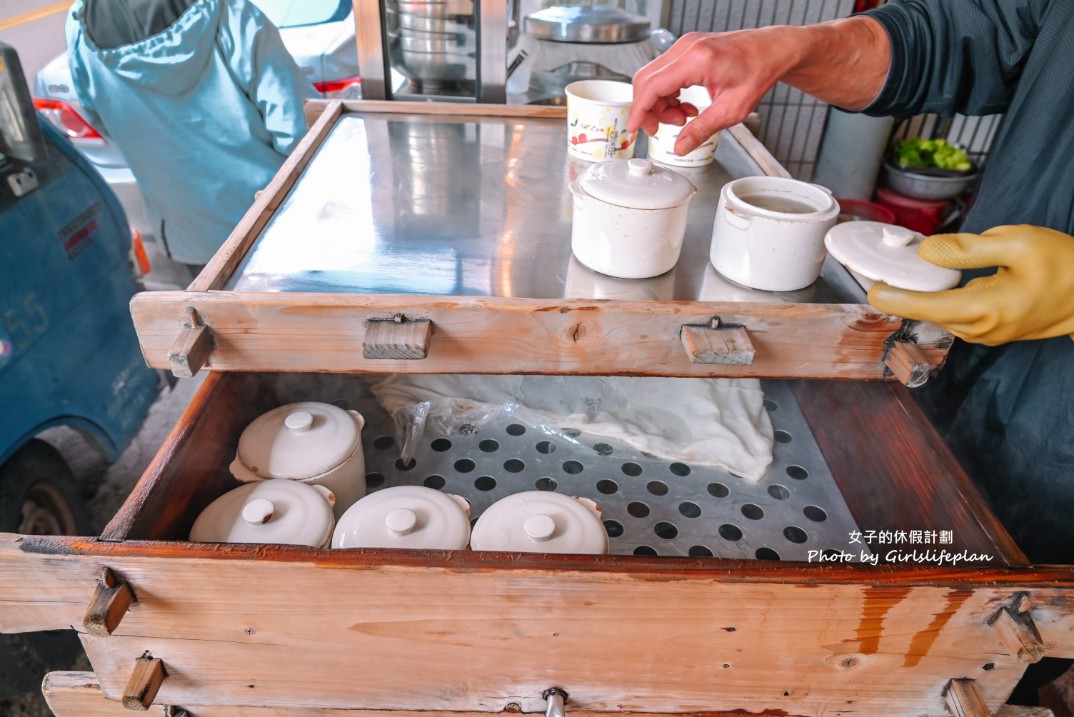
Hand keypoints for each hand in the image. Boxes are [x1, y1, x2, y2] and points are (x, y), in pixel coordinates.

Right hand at [628, 29, 790, 155]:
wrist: (773, 50)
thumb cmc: (758, 72)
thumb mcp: (731, 110)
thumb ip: (701, 130)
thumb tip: (680, 147)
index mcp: (697, 60)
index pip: (652, 85)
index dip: (640, 110)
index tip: (635, 128)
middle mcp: (686, 48)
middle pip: (646, 80)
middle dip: (649, 109)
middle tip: (664, 128)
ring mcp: (685, 45)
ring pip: (653, 76)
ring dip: (660, 102)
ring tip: (682, 117)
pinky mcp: (687, 48)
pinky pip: (664, 72)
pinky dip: (668, 92)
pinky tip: (685, 105)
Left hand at [868, 225, 1073, 344]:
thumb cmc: (1064, 265)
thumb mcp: (1017, 243)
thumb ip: (967, 249)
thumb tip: (927, 252)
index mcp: (988, 308)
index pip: (928, 307)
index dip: (896, 299)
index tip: (872, 290)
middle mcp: (982, 329)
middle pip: (929, 312)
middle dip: (907, 291)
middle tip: (888, 268)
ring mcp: (987, 334)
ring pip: (942, 314)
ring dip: (928, 295)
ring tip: (917, 271)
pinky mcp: (991, 332)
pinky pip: (957, 315)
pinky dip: (946, 299)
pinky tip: (948, 280)